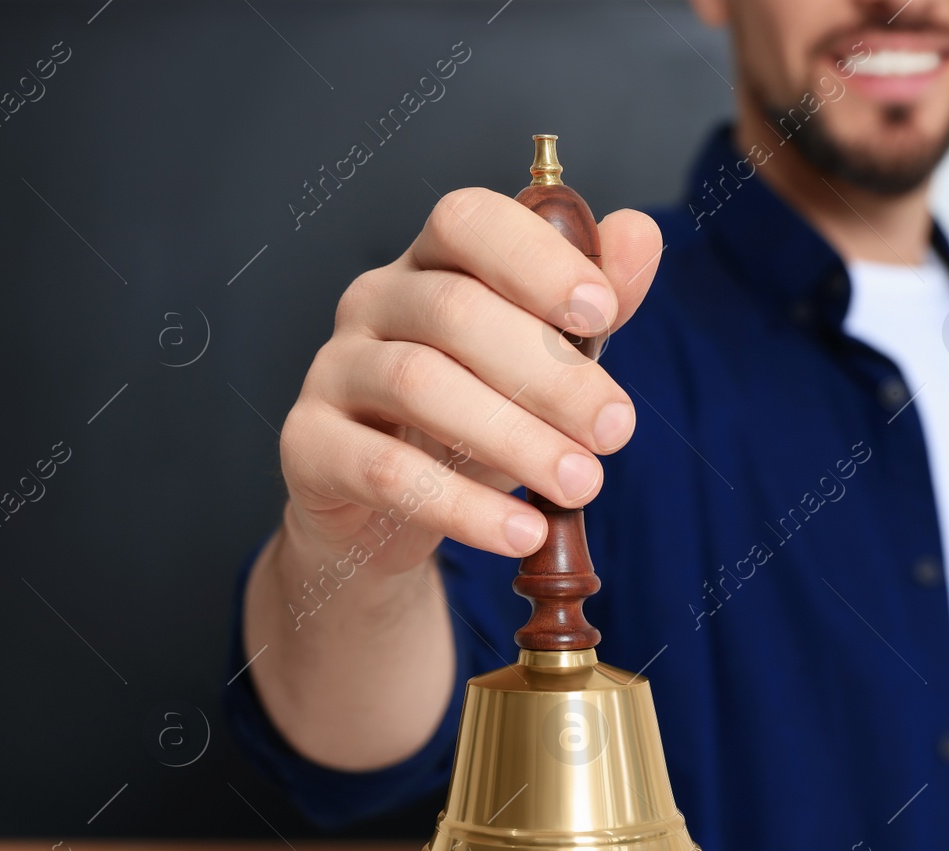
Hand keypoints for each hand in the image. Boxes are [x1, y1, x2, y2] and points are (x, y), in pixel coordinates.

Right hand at [278, 187, 663, 576]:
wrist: (378, 514)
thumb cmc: (465, 423)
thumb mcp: (538, 366)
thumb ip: (590, 307)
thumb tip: (640, 236)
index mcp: (431, 262)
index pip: (469, 221)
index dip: (536, 258)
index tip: (602, 312)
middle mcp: (373, 300)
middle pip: (454, 312)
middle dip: (549, 374)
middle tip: (615, 430)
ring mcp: (332, 370)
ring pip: (418, 383)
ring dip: (513, 438)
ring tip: (580, 483)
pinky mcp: (308, 445)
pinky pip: (385, 472)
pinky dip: (462, 507)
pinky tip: (520, 532)